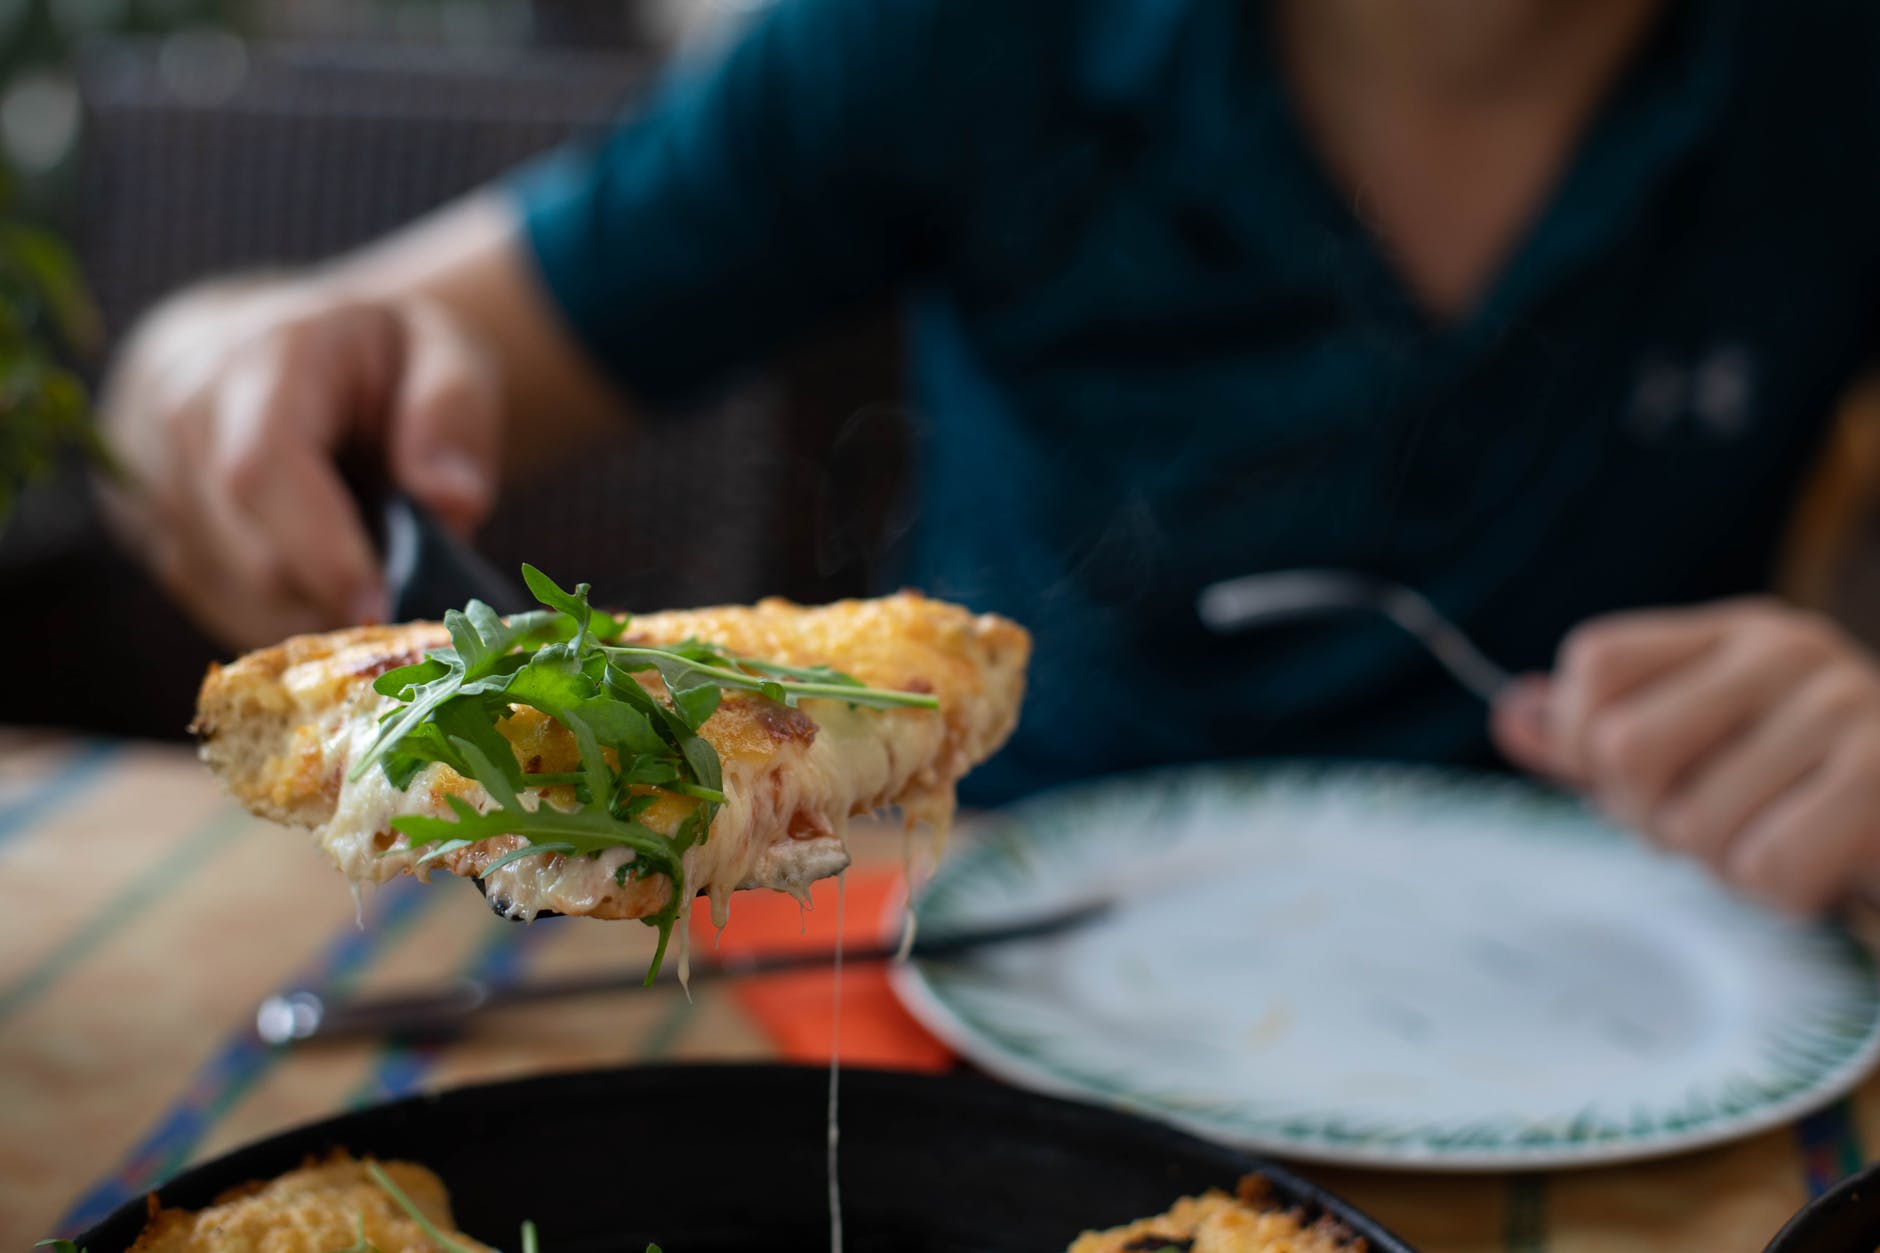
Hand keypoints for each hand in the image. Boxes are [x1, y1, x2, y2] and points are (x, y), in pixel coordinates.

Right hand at [98, 283, 502, 650]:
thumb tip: (454, 501)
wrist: (294, 344)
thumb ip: (454, 414)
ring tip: (369, 566)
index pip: (261, 470)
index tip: (381, 606)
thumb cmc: (380, 355)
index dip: (320, 551)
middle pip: (247, 552)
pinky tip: (326, 581)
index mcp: (261, 360)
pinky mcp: (152, 528)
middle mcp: (186, 414)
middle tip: (408, 593)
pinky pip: (217, 605)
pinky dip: (284, 615)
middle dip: (336, 594)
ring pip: (232, 593)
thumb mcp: (445, 353)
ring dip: (314, 610)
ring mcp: (155, 475)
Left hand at [1492, 598, 1879, 913]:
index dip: (1584, 743)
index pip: (1596, 662)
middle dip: (1649, 816)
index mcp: (1731, 632)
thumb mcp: (1696, 753)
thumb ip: (1597, 737)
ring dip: (1721, 863)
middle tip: (1708, 825)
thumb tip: (1510, 717)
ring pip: (1695, 822)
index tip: (1632, 781)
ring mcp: (1844, 706)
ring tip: (1775, 841)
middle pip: (1626, 749)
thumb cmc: (1802, 794)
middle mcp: (1787, 649)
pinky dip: (1775, 892)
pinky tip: (1816, 867)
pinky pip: (1768, 864)